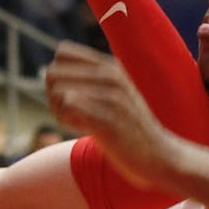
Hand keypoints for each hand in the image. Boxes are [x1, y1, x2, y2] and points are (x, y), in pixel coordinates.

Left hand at [45, 41, 176, 190]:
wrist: (159, 155)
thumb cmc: (129, 127)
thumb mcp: (113, 94)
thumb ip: (89, 80)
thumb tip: (48, 73)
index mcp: (111, 66)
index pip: (62, 53)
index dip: (58, 74)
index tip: (69, 93)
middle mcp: (111, 76)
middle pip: (53, 72)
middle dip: (52, 95)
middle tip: (68, 113)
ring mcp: (111, 96)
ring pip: (58, 90)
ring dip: (58, 110)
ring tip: (75, 122)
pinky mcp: (108, 119)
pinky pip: (68, 106)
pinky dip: (66, 120)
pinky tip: (82, 129)